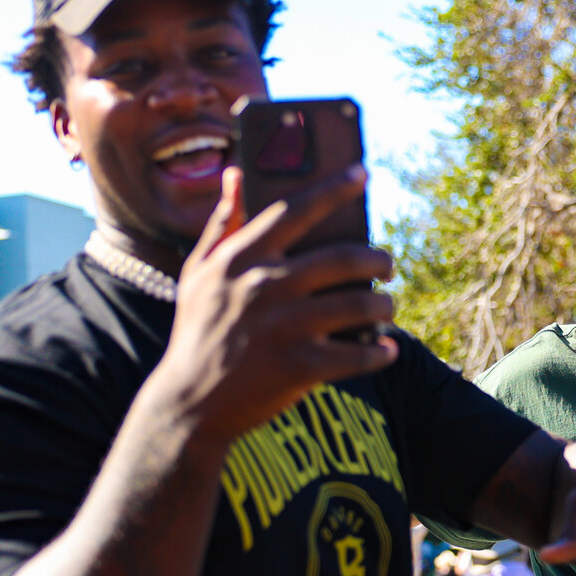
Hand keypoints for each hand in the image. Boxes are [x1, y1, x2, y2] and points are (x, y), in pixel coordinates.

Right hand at [153, 165, 398, 440]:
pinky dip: (380, 352)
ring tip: (386, 307)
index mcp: (241, 257)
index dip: (334, 188)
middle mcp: (265, 285)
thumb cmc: (197, 330)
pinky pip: (358, 354)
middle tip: (387, 264)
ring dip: (384, 306)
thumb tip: (235, 173)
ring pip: (360, 303)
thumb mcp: (198, 273)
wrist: (188, 402)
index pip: (296, 210)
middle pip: (344, 257)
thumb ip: (220, 223)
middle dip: (378, 258)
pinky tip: (386, 350)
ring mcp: (285, 326)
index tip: (362, 173)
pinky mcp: (300, 366)